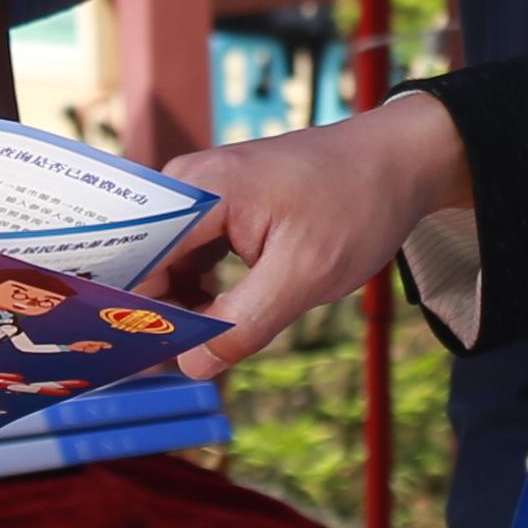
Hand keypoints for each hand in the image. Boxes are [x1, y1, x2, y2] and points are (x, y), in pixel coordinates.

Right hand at [162, 94, 469, 377]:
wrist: (400, 162)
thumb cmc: (358, 204)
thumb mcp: (304, 275)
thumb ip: (243, 324)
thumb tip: (192, 366)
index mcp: (199, 190)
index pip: (135, 261)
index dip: (128, 311)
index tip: (137, 359)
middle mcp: (188, 185)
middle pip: (144, 264)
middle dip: (155, 314)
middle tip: (176, 363)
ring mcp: (203, 196)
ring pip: (166, 266)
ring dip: (181, 307)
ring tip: (205, 343)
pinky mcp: (220, 209)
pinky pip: (191, 257)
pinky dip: (200, 292)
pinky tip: (221, 317)